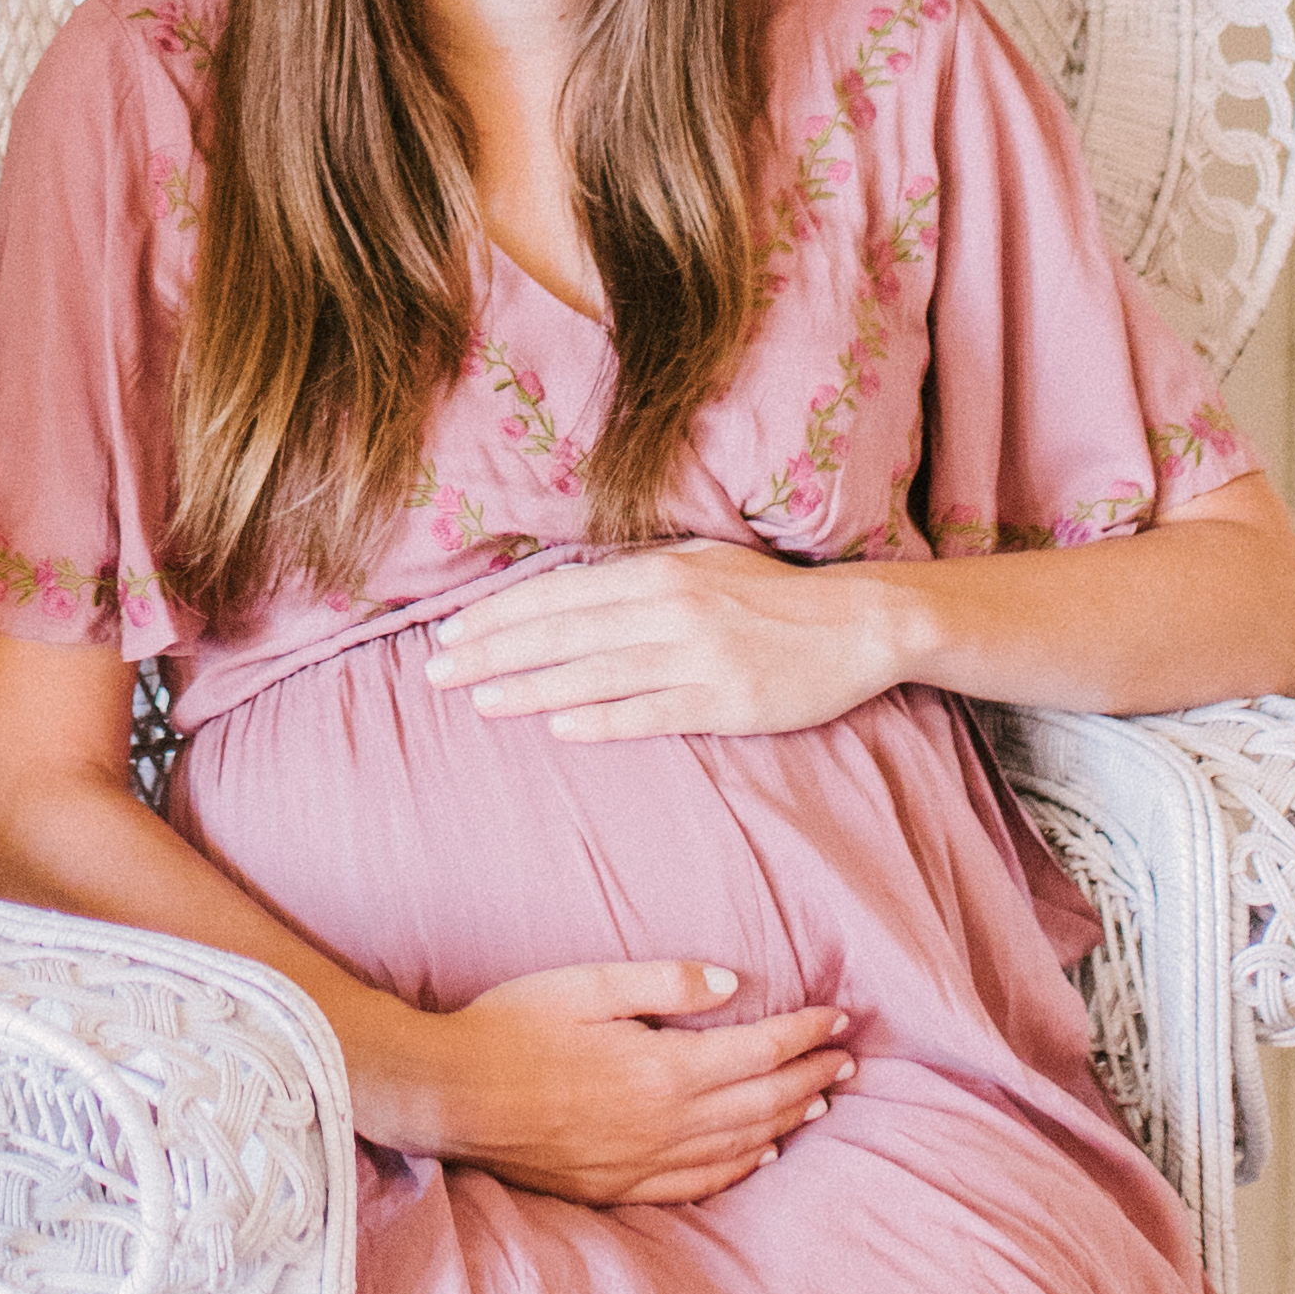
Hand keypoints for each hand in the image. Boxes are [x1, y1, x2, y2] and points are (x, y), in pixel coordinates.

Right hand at [419, 950, 850, 1209]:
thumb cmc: (508, 1028)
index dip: (805, 1035)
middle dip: (811, 1078)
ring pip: (739, 1146)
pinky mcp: (617, 1186)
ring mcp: (642, 1162)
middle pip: (762, 1102)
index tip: (839, 1019)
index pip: (760, 1052)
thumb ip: (663, 984)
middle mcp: (664, 1123)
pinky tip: (760, 1155)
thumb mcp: (585, 986)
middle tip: (846, 1060)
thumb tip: (733, 984)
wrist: (448, 1097)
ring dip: (786, 1121)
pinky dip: (740, 1168)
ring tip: (820, 1101)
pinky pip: (698, 1184)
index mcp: (662, 1069)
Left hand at [423, 547, 920, 742]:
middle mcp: (670, 609)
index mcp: (660, 572)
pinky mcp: (724, 701)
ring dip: (530, 687)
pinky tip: (558, 727)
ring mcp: (696, 657)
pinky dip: (601, 718)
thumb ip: (639, 578)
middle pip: (563, 631)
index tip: (452, 630)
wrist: (858, 623)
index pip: (560, 592)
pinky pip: (650, 713)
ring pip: (595, 672)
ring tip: (478, 701)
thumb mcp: (703, 566)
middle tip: (435, 672)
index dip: (502, 613)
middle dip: (493, 651)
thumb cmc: (774, 596)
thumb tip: (571, 590)